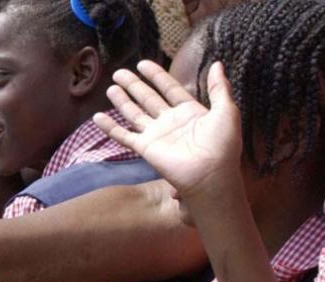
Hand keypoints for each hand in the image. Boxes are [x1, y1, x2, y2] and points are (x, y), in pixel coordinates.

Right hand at [95, 60, 242, 207]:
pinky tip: (97, 117)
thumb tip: (217, 63)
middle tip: (119, 72)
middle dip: (134, 85)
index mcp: (189, 111)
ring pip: (134, 113)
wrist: (210, 174)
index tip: (143, 64)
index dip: (156, 75)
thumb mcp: (227, 111)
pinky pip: (123, 136)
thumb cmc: (222, 145)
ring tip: (111, 88)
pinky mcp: (145, 148)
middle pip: (147, 98)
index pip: (169, 88)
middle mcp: (169, 121)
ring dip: (122, 101)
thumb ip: (219, 88)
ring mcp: (156, 134)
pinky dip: (110, 127)